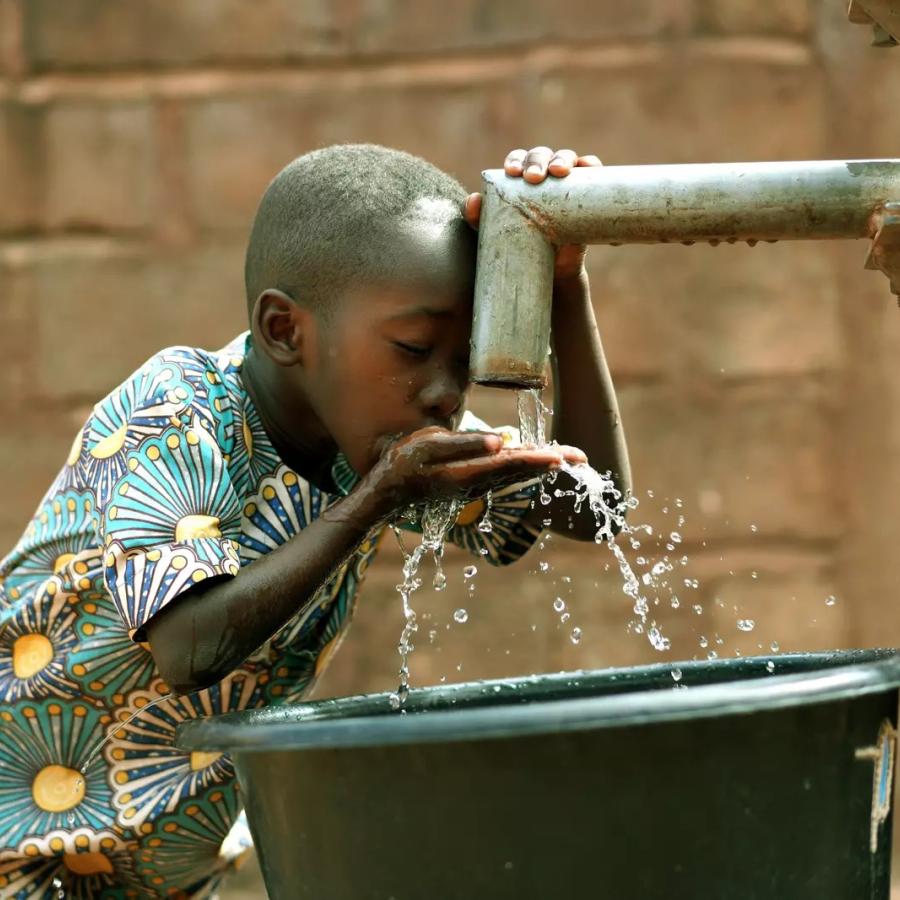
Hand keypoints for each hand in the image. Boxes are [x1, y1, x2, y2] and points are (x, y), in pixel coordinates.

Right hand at [363, 426, 585, 514]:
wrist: (386, 493)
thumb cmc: (404, 465)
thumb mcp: (429, 447)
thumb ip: (466, 444)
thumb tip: (502, 441)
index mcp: (474, 472)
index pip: (516, 463)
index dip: (543, 458)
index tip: (567, 456)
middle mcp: (481, 482)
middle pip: (525, 470)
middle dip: (553, 462)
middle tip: (583, 457)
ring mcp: (477, 484)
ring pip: (518, 472)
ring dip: (543, 463)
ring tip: (568, 456)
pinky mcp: (472, 481)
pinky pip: (506, 472)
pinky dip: (525, 465)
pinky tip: (535, 458)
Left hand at [464, 147, 601, 280]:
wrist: (550, 270)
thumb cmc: (519, 245)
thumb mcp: (495, 234)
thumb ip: (479, 218)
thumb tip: (473, 200)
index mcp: (522, 177)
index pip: (519, 159)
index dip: (517, 160)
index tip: (513, 173)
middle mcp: (545, 174)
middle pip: (543, 154)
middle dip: (538, 161)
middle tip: (534, 176)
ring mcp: (568, 181)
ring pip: (569, 158)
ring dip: (564, 159)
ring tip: (560, 172)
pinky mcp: (589, 192)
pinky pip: (594, 173)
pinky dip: (594, 167)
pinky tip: (591, 168)